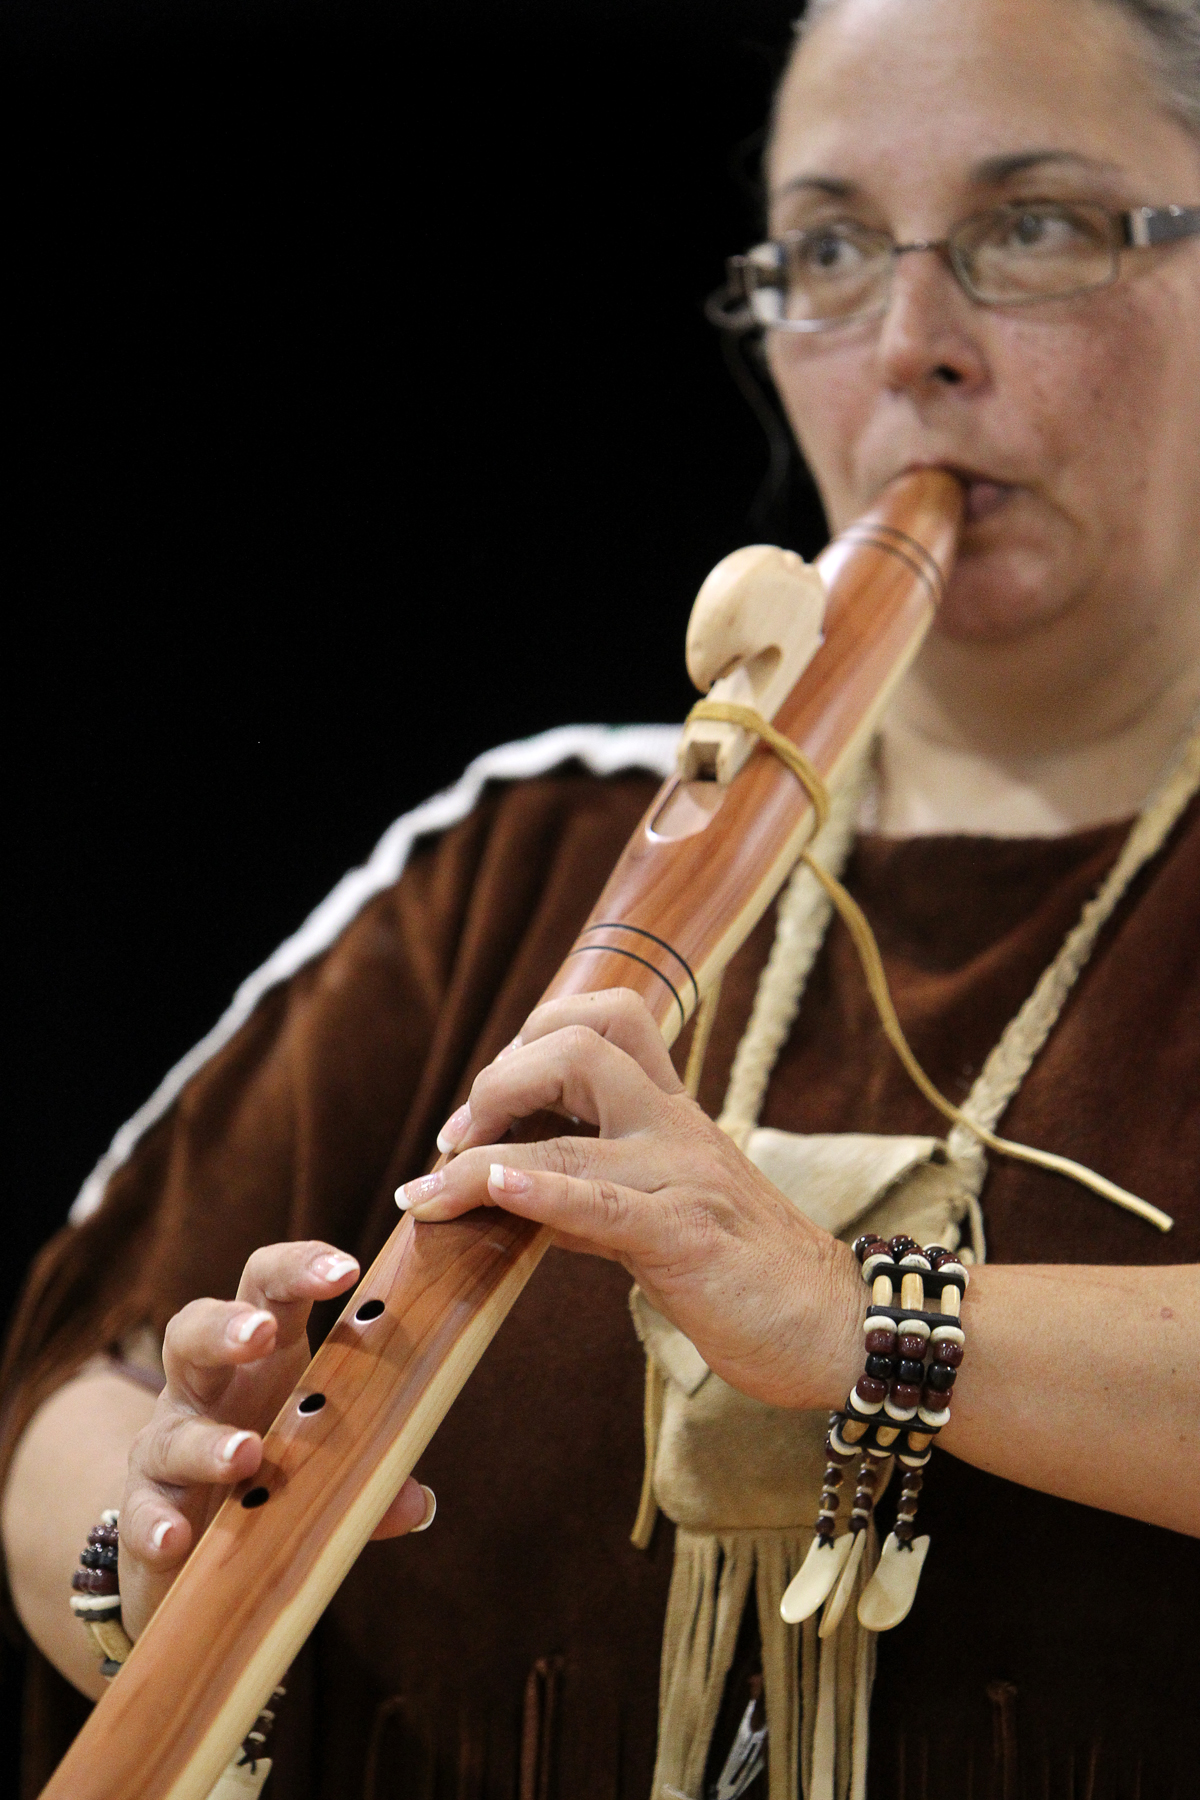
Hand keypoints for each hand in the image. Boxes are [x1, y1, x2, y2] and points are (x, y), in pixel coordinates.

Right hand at [119, 1241, 434, 1639]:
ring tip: (246, 1453)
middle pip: (194, 1331)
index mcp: (264, 1359)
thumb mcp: (326, 1465)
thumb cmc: (275, 1475)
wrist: (202, 1553)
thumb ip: (370, 1480)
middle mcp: (207, 1389)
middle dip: (226, 1327)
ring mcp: (168, 1445)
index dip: (300, 1269)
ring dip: (208, 1441)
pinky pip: (142, 1510)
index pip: (270, 1290)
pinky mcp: (147, 1508)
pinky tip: (175, 1537)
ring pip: (171, 1428)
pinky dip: (155, 1523)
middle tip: (263, 1334)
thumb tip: (417, 1504)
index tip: (344, 1269)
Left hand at [397, 989, 863, 1411]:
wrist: (839, 1327)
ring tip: (425, 1191)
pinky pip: (601, 1204)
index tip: (487, 1107)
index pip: (608, 1018)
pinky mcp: (684, 1237)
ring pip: (567, 1135)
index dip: (532, 1038)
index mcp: (673, 1113)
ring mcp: (681, 1175)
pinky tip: (493, 1191)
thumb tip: (518, 1190)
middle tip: (457, 1141)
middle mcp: (675, 1126)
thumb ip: (596, 1194)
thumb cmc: (751, 1275)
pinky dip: (539, 1193)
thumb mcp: (666, 1215)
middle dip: (498, 1081)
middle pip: (581, 1044)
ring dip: (478, 1160)